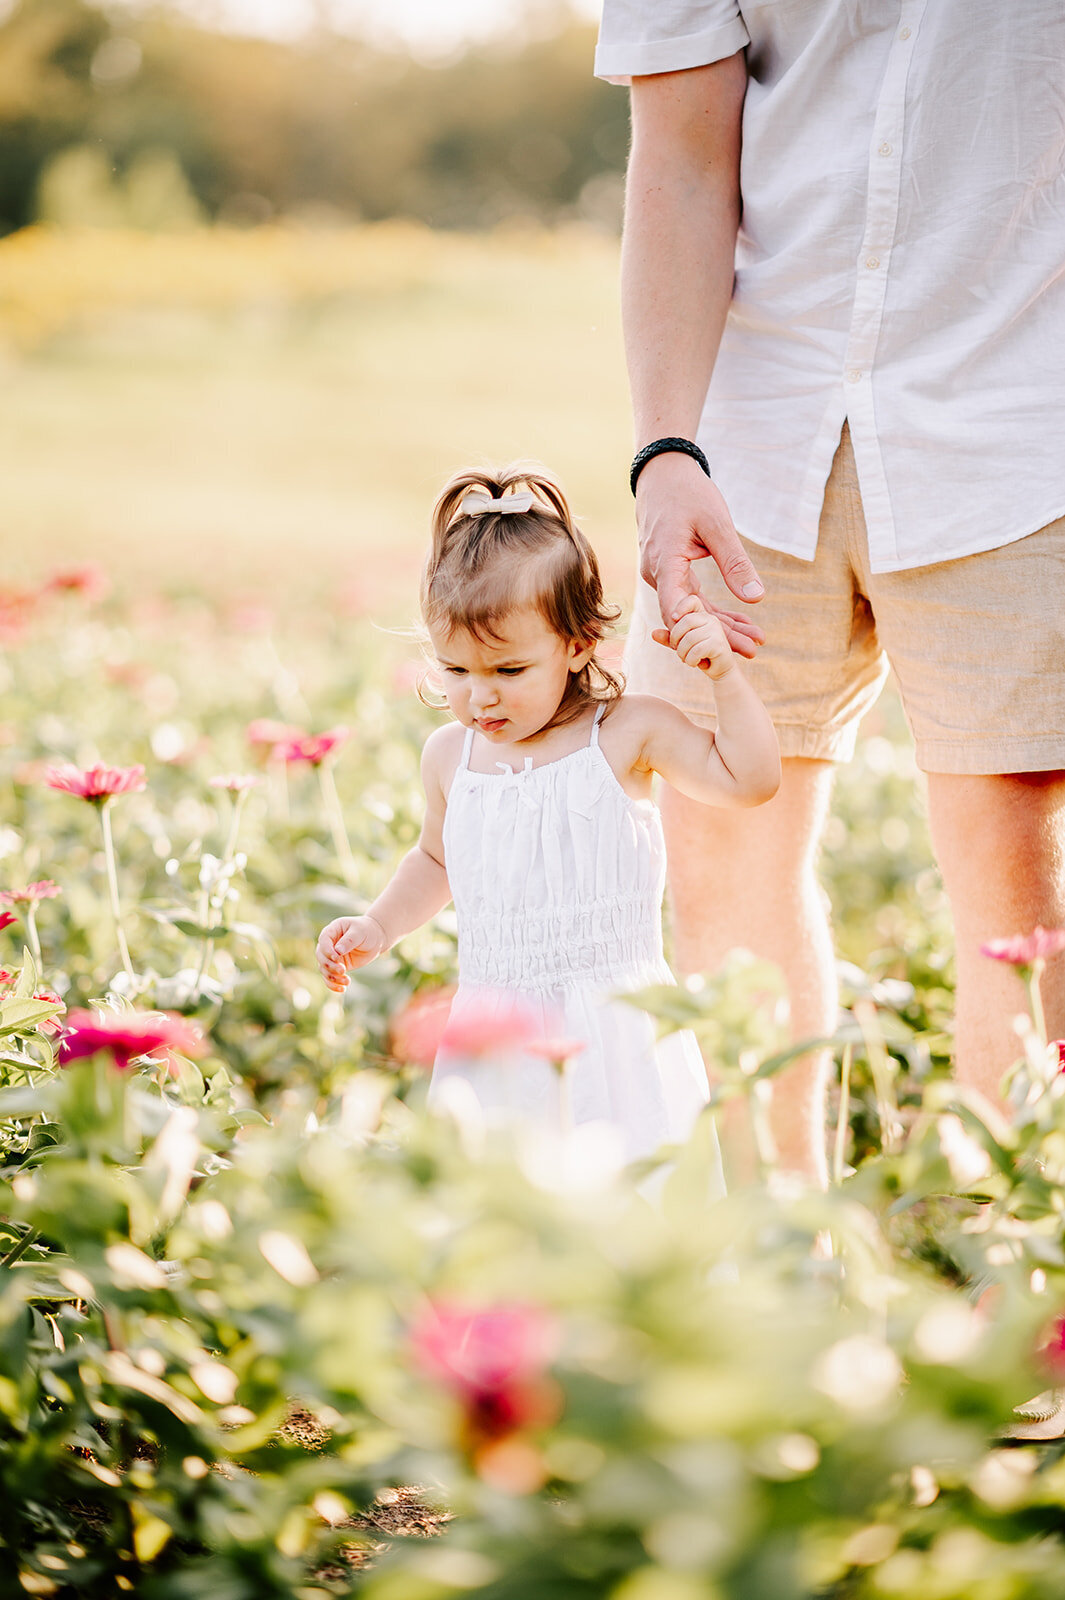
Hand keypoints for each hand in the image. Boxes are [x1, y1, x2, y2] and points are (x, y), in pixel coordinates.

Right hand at [315, 915, 387, 991]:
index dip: (328, 951)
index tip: (337, 958)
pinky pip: (330, 977)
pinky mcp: (337, 967)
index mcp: (331, 932)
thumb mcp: (359, 932)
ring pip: (324, 969)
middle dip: (330, 966)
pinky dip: (333, 985)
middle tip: (343, 970)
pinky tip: (342, 989)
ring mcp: (331, 957)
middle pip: (321, 957)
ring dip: (333, 977)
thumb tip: (338, 951)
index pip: (323, 941)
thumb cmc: (366, 930)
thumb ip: (349, 940)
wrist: (375, 939)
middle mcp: (328, 945)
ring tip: (347, 981)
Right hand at [637, 452, 764, 656]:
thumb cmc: (688, 494)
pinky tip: (739, 622)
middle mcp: (657, 575)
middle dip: (721, 636)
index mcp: (664, 562)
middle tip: (753, 650)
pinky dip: (714, 612)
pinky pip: (692, 600)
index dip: (695, 631)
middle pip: (688, 617)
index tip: (718, 649)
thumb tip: (757, 597)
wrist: (663, 476)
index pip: (675, 608)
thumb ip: (735, 562)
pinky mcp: (671, 575)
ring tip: (754, 640)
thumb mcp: (717, 524)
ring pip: (692, 612)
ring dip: (721, 627)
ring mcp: (662, 577)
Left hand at [652, 596, 734, 678]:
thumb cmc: (701, 655)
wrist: (721, 670)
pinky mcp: (718, 644)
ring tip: (687, 659)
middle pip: (685, 622)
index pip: (692, 601)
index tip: (673, 618)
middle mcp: (711, 620)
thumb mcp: (682, 645)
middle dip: (675, 639)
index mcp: (703, 617)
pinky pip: (696, 651)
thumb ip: (669, 639)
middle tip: (677, 650)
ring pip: (689, 639)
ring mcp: (716, 631)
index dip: (681, 606)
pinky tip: (695, 663)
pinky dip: (691, 660)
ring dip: (683, 653)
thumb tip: (653, 634)